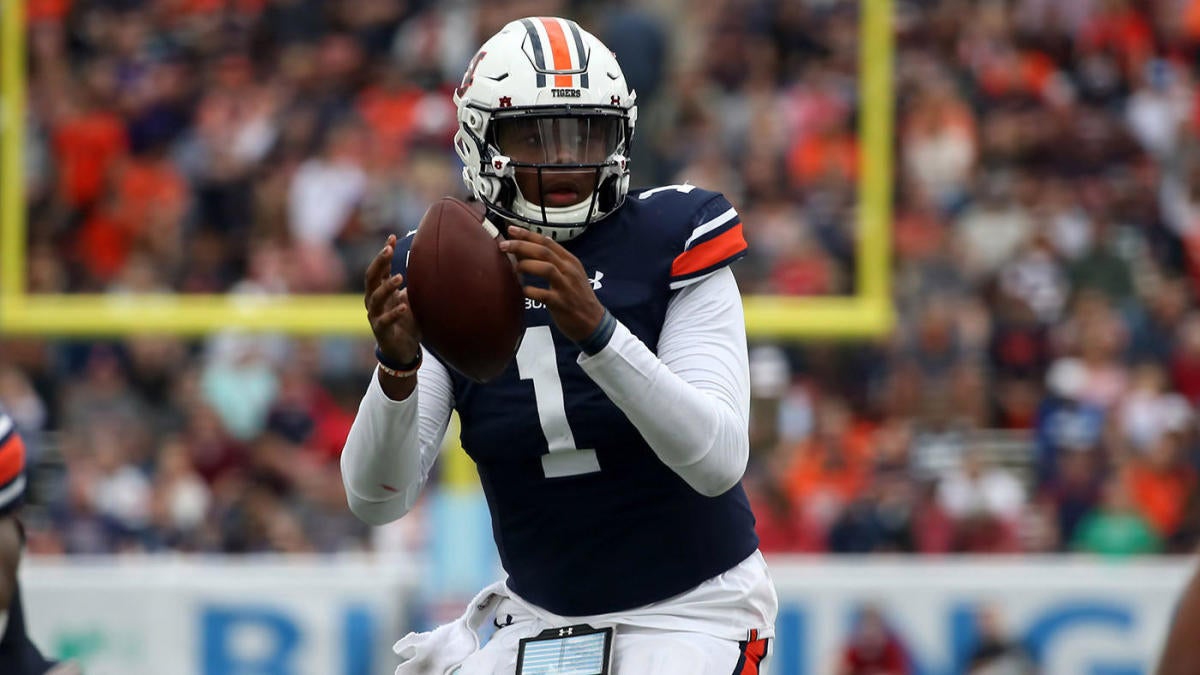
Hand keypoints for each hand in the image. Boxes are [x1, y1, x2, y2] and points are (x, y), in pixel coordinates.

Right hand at [364, 234, 420, 363]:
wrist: (402, 350)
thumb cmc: (406, 321)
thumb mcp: (410, 299)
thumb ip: (413, 284)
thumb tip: (426, 262)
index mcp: (380, 291)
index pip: (379, 268)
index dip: (384, 253)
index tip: (391, 237)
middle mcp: (373, 301)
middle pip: (371, 278)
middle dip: (378, 263)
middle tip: (388, 250)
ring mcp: (375, 316)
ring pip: (375, 298)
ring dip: (386, 287)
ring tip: (400, 277)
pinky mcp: (381, 331)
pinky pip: (384, 321)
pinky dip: (394, 313)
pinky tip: (404, 306)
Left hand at [500, 225, 604, 342]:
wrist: (593, 321)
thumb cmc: (577, 297)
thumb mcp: (571, 273)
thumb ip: (555, 259)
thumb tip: (536, 243)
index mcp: (570, 261)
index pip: (547, 242)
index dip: (527, 234)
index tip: (511, 229)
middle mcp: (569, 270)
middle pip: (544, 251)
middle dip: (521, 245)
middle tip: (504, 245)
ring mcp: (566, 287)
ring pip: (546, 268)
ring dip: (526, 265)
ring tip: (514, 267)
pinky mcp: (561, 303)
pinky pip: (543, 294)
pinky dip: (530, 291)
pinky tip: (522, 290)